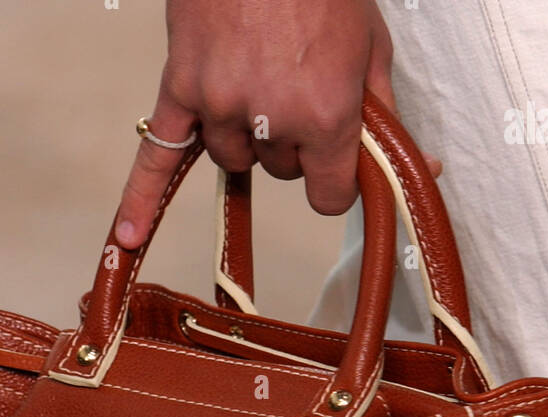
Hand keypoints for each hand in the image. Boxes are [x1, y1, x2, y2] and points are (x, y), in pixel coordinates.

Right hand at [116, 0, 440, 248]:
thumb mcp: (372, 46)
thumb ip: (385, 116)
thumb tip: (422, 172)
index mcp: (326, 115)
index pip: (328, 195)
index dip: (334, 179)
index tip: (335, 164)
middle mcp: (271, 120)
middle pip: (281, 172)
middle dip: (292, 140)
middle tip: (296, 80)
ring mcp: (222, 105)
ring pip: (235, 159)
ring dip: (246, 134)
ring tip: (255, 74)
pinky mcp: (182, 87)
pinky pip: (159, 155)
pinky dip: (140, 200)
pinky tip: (125, 238)